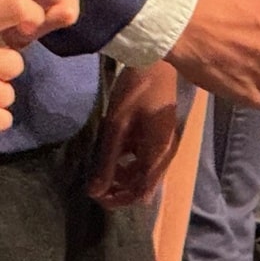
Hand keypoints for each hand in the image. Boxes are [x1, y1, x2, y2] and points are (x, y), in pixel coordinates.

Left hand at [88, 61, 182, 208]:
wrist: (156, 60)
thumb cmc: (136, 92)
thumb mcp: (117, 127)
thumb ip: (107, 161)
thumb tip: (95, 192)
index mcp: (158, 154)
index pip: (140, 192)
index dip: (117, 200)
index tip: (95, 195)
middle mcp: (165, 153)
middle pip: (143, 184)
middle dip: (118, 188)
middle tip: (94, 182)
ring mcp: (164, 142)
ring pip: (143, 171)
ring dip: (122, 174)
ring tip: (101, 165)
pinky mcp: (160, 133)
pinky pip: (145, 156)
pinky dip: (129, 159)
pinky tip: (114, 149)